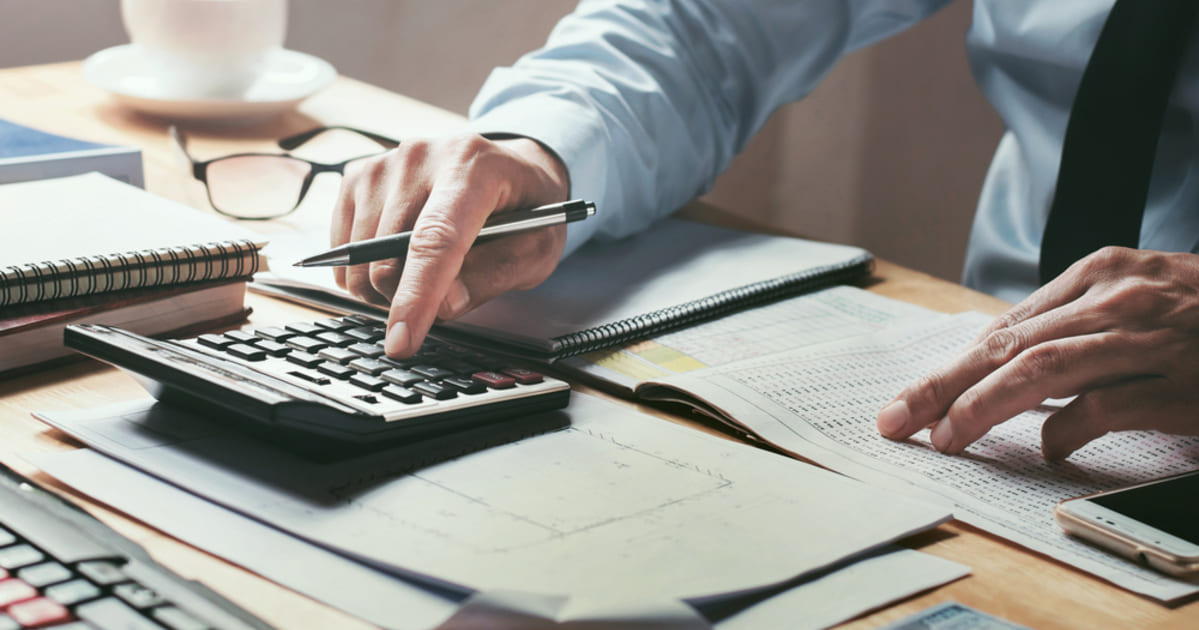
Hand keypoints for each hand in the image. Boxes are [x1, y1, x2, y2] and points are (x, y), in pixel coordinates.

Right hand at [331, 132, 570, 356]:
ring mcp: (384, 163)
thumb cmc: (525, 209)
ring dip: (385, 285)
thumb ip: (496, 274)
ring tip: (425, 272)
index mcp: (473, 167)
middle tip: (441, 298)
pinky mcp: (358, 175)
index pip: (436, 239)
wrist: (507, 167)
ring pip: (359, 257)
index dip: (416, 295)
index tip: (402, 341)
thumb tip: (442, 306)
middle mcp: (421, 156)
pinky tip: (399, 256)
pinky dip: (365, 268)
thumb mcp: (537, 247)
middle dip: (407, 298)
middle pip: (387, 256)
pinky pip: (343, 246)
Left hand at [876, 247, 1198, 459]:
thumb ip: (1074, 322)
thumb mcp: (1136, 297)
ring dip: (985, 404)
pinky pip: (1109, 405)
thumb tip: (1000, 361)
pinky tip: (1045, 449)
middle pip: (1009, 345)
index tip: (910, 399)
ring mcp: (1151, 339)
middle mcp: (1118, 298)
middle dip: (944, 385)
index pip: (1004, 327)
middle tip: (898, 419)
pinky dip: (1067, 429)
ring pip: (1045, 367)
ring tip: (947, 437)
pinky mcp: (1183, 384)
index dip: (950, 367)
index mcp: (1100, 273)